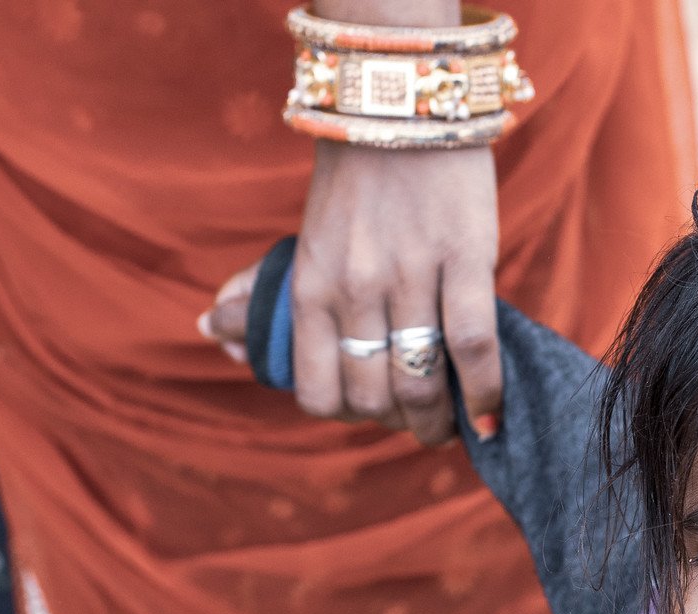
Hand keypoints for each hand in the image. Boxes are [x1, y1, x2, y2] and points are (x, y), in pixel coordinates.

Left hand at [202, 140, 498, 445]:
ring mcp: (410, 275)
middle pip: (373, 396)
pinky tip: (489, 415)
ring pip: (421, 382)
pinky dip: (484, 394)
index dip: (347, 415)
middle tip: (419, 419)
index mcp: (310, 287)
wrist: (401, 106)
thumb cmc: (353, 183)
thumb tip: (208, 330)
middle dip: (398, 423)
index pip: (318, 392)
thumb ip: (257, 290)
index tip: (370, 411)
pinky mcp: (464, 260)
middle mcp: (354, 288)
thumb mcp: (301, 240)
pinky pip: (473, 346)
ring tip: (453, 423)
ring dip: (439, 420)